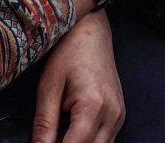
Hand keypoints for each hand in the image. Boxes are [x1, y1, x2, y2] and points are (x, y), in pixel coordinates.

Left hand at [32, 13, 123, 142]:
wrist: (92, 32)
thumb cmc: (69, 52)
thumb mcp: (49, 88)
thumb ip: (44, 125)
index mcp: (93, 105)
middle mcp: (112, 114)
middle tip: (49, 139)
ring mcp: (119, 115)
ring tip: (59, 135)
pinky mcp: (120, 115)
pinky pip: (106, 141)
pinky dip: (89, 142)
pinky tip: (72, 135)